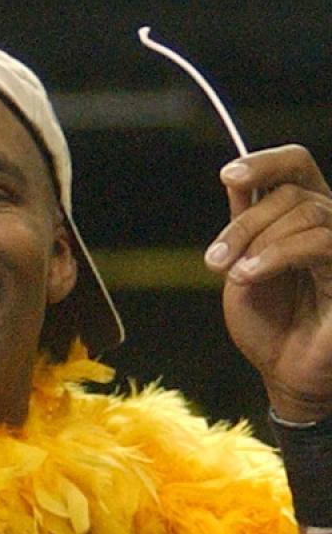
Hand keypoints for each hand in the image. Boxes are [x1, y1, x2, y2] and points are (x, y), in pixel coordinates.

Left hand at [204, 144, 331, 421]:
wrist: (283, 371)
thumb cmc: (267, 323)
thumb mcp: (242, 267)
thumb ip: (244, 225)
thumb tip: (236, 179)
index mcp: (303, 216)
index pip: (296, 166)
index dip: (265, 162)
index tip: (228, 176)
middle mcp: (329, 224)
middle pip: (290, 193)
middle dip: (243, 224)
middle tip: (213, 260)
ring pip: (305, 213)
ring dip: (256, 240)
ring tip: (230, 273)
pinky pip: (321, 243)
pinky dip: (277, 254)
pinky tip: (248, 275)